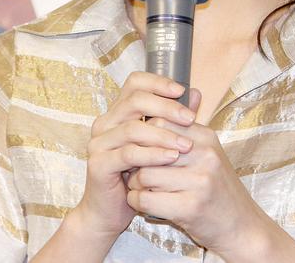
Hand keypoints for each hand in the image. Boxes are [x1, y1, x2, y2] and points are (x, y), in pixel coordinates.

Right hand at [69, 72, 196, 245]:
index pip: (134, 83)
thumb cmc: (136, 176)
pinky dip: (152, 154)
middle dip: (166, 107)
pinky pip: (128, 154)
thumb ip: (173, 119)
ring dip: (163, 134)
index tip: (181, 91)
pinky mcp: (98, 164)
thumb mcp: (157, 144)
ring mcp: (99, 143)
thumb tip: (196, 94)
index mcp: (117, 113)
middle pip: (135, 101)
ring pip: (133, 128)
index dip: (157, 82)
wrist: (109, 212)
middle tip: (190, 118)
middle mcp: (104, 123)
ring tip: (186, 144)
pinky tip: (171, 157)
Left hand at [125, 90, 294, 260]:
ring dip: (135, 184)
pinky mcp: (190, 207)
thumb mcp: (210, 152)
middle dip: (136, 161)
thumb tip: (189, 90)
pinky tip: (142, 203)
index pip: (160, 123)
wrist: (241, 226)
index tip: (141, 148)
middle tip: (133, 170)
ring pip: (145, 175)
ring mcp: (199, 181)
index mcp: (207, 137)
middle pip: (150, 148)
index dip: (144, 136)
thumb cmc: (219, 188)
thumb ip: (192, 126)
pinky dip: (137, 202)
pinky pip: (146, 199)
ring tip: (140, 188)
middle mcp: (205, 155)